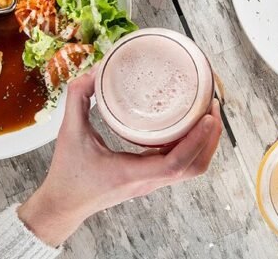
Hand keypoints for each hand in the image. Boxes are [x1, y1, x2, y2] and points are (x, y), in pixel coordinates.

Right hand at [18, 72, 222, 246]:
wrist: (63, 205)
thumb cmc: (67, 174)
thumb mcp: (69, 133)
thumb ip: (78, 99)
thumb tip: (93, 71)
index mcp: (132, 173)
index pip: (176, 164)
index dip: (197, 141)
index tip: (208, 117)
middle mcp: (147, 181)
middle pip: (194, 166)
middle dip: (211, 137)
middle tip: (213, 106)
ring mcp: (151, 182)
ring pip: (191, 168)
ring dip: (205, 143)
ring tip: (208, 113)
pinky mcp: (149, 179)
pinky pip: (180, 164)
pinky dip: (192, 146)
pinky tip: (189, 124)